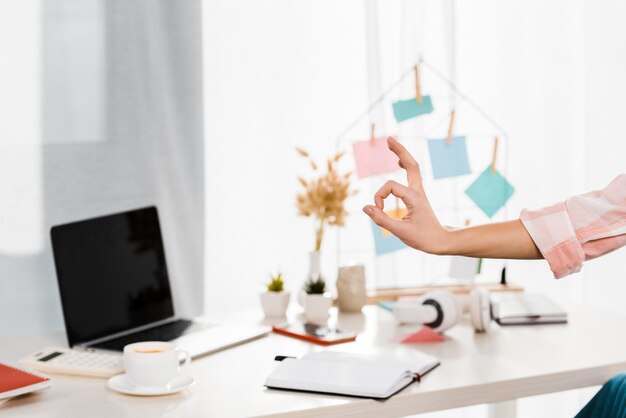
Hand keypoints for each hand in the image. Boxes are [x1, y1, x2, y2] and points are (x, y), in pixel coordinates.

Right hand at [362, 137, 450, 254]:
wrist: (441, 241)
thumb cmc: (423, 237)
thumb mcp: (401, 232)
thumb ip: (382, 219)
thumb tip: (366, 207)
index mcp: (414, 197)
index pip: (390, 187)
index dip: (379, 197)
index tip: (378, 210)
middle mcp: (417, 190)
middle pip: (411, 164)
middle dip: (400, 151)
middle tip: (389, 139)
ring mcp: (418, 191)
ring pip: (412, 167)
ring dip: (402, 155)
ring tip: (391, 143)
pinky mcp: (417, 195)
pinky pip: (411, 175)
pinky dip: (405, 166)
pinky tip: (399, 164)